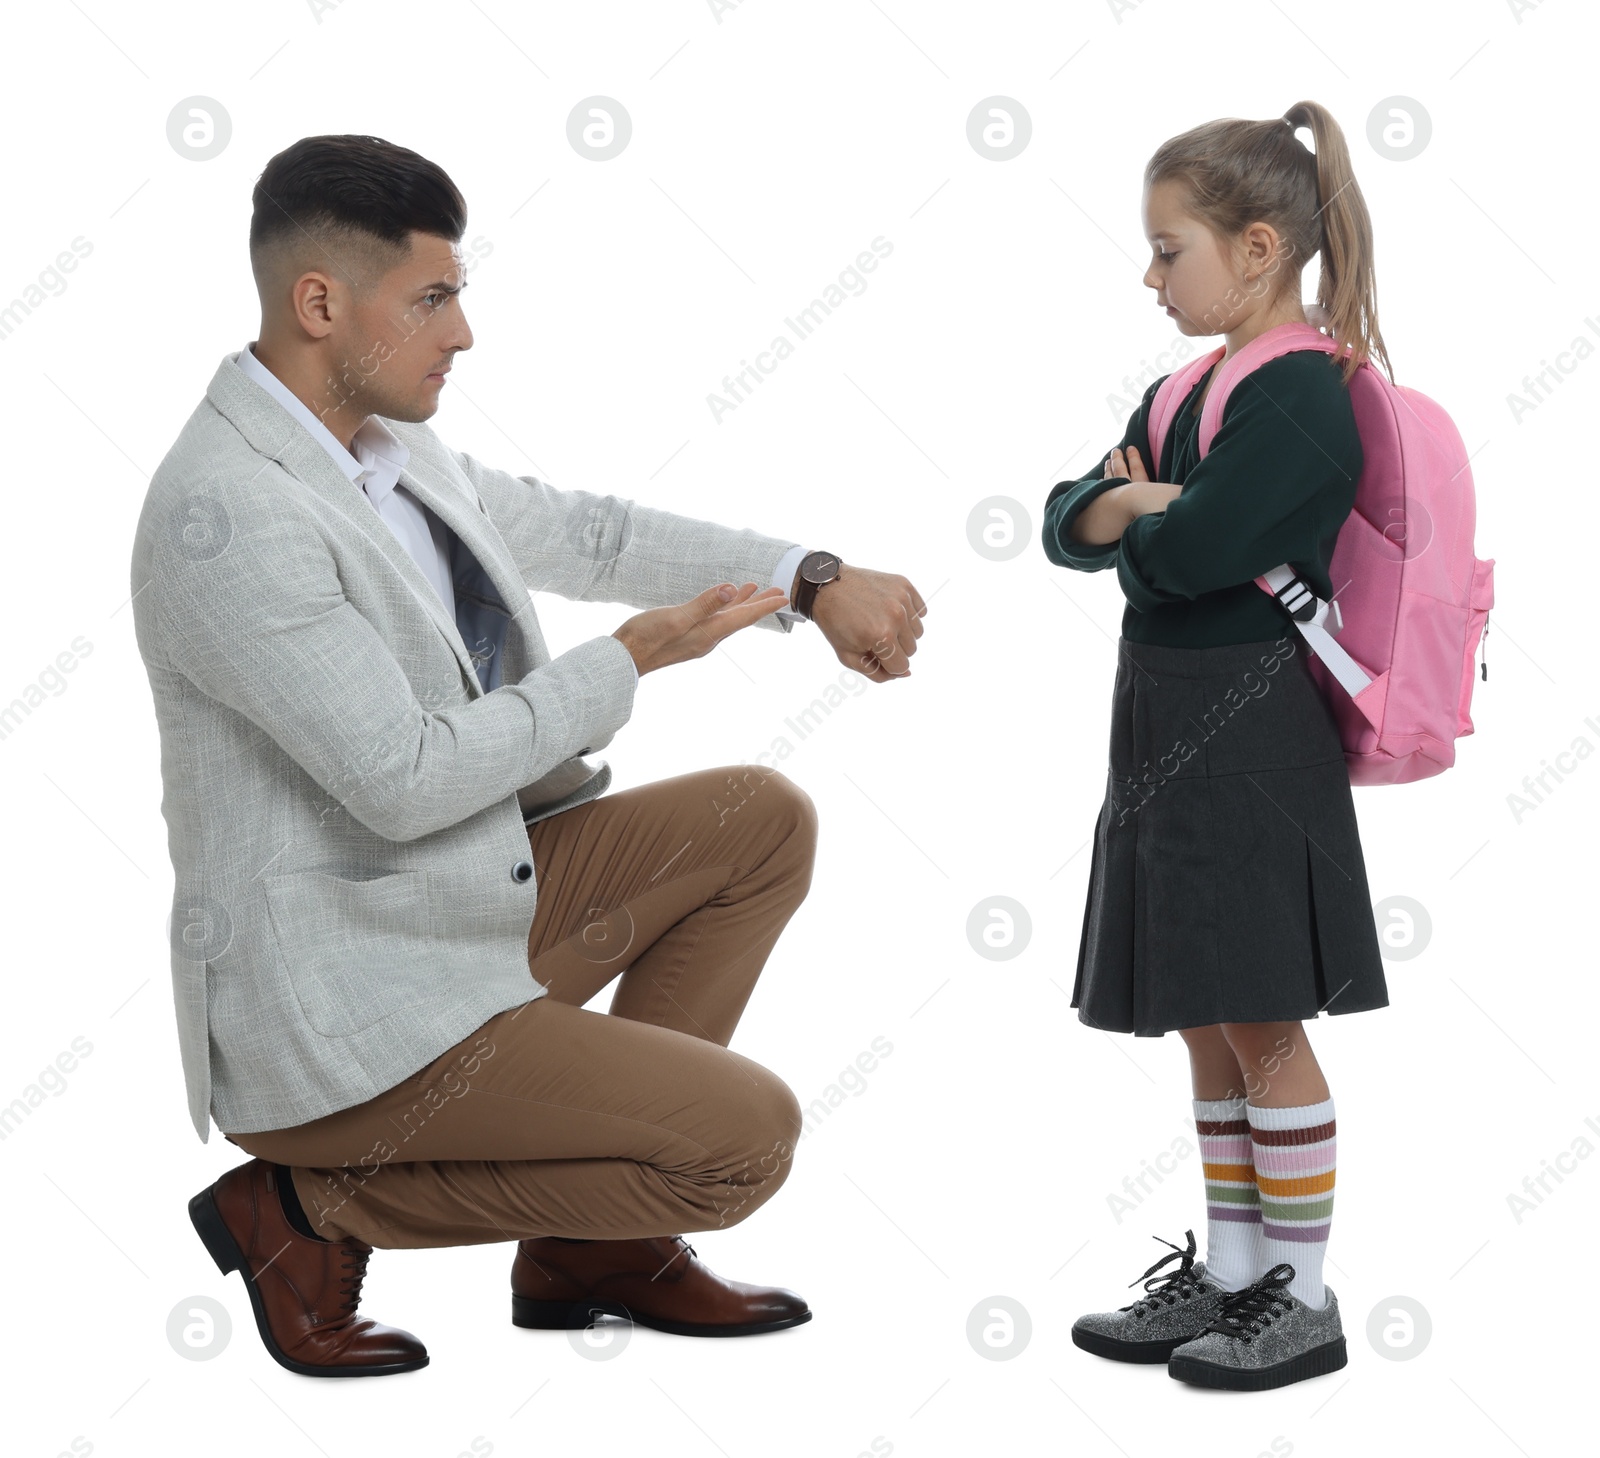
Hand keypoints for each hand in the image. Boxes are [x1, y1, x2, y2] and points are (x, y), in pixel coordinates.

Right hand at [612, 582, 788, 676]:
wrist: (623, 658)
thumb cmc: (645, 637)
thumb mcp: (676, 617)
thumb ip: (704, 604)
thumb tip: (731, 589)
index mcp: (708, 633)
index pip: (743, 617)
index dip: (763, 605)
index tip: (783, 596)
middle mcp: (707, 638)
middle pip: (739, 618)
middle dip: (758, 604)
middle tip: (778, 591)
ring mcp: (697, 638)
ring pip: (727, 618)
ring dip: (741, 604)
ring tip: (753, 589)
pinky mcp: (686, 637)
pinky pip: (713, 620)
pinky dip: (723, 608)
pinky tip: (721, 604)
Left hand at [808, 563, 924, 682]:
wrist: (827, 587)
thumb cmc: (835, 624)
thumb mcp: (848, 656)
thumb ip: (878, 673)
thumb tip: (907, 673)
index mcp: (881, 637)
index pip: (901, 666)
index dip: (886, 664)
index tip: (873, 652)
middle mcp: (895, 616)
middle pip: (911, 650)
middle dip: (894, 648)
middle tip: (873, 635)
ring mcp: (901, 598)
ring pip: (917, 632)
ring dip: (902, 632)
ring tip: (881, 621)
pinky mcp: (904, 585)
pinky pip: (921, 611)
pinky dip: (908, 614)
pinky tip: (888, 609)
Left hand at [1105, 446, 1182, 516]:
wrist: (1139, 530)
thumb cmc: (1157, 518)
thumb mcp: (1165, 506)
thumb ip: (1170, 497)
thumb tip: (1189, 490)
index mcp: (1143, 490)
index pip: (1138, 471)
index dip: (1134, 459)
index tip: (1130, 448)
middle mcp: (1128, 493)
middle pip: (1120, 472)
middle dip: (1118, 461)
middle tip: (1114, 451)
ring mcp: (1116, 500)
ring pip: (1109, 481)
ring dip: (1108, 470)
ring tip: (1106, 462)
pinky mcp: (1106, 509)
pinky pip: (1100, 494)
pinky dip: (1099, 487)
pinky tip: (1098, 485)